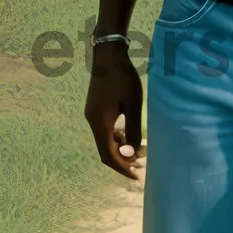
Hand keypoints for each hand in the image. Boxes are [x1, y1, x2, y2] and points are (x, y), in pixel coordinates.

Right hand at [84, 42, 145, 180]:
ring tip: (138, 151)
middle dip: (121, 160)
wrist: (108, 56)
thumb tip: (131, 152)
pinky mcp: (94, 108)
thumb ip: (132, 130)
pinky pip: (103, 130)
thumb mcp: (132, 105)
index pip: (108, 155)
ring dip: (119, 148)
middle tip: (140, 165)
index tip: (136, 176)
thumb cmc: (123, 78)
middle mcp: (92, 121)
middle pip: (104, 150)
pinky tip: (128, 135)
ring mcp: (91, 114)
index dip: (122, 168)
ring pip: (104, 140)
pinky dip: (115, 137)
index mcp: (100, 123)